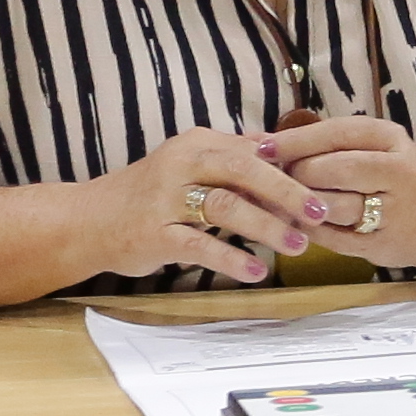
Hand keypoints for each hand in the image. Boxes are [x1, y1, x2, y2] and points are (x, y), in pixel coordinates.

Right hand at [67, 125, 329, 286]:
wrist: (89, 220)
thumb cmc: (150, 195)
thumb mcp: (192, 166)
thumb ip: (234, 158)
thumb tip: (284, 148)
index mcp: (198, 144)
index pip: (255, 152)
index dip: (293, 170)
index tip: (326, 188)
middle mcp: (182, 165)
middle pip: (244, 170)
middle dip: (287, 191)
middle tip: (321, 213)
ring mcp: (165, 199)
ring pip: (224, 205)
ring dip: (266, 226)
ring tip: (297, 245)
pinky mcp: (154, 233)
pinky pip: (198, 245)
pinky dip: (230, 257)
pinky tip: (256, 271)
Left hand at [258, 113, 415, 271]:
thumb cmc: (385, 177)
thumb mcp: (365, 149)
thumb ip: (317, 143)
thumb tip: (256, 141)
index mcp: (391, 139)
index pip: (337, 134)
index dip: (296, 141)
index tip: (261, 148)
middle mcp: (399, 172)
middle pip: (336, 170)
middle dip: (298, 174)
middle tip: (274, 179)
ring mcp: (394, 212)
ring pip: (334, 206)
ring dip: (300, 205)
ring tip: (279, 202)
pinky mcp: (383, 245)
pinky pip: (334, 239)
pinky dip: (309, 231)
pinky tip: (295, 224)